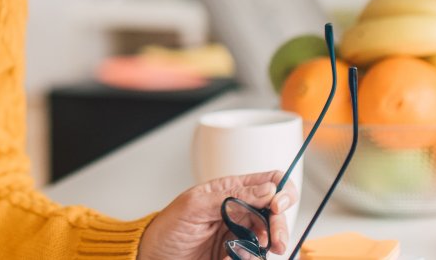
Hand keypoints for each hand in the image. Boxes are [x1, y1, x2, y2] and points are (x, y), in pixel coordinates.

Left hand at [137, 171, 294, 259]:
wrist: (154, 258)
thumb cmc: (167, 228)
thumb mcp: (195, 206)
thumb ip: (232, 196)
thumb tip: (267, 188)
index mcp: (231, 191)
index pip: (269, 183)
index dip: (281, 191)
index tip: (276, 206)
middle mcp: (240, 211)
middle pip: (275, 214)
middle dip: (279, 228)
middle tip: (275, 243)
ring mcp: (239, 234)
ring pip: (268, 239)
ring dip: (261, 249)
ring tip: (240, 255)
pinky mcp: (236, 256)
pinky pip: (253, 257)